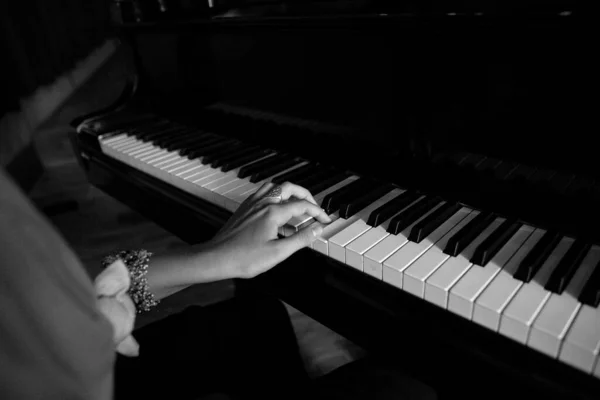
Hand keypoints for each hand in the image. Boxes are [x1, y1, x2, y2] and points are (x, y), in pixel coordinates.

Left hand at [210, 182, 330, 278]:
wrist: (216, 258)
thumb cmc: (244, 258)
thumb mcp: (278, 252)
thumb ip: (300, 239)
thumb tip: (317, 229)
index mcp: (273, 212)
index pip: (302, 205)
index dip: (317, 212)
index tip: (325, 220)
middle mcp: (263, 203)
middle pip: (289, 188)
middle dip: (306, 195)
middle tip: (314, 208)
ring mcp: (252, 204)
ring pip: (275, 188)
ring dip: (290, 193)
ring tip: (298, 205)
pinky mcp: (244, 209)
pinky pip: (263, 194)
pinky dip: (276, 197)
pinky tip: (277, 211)